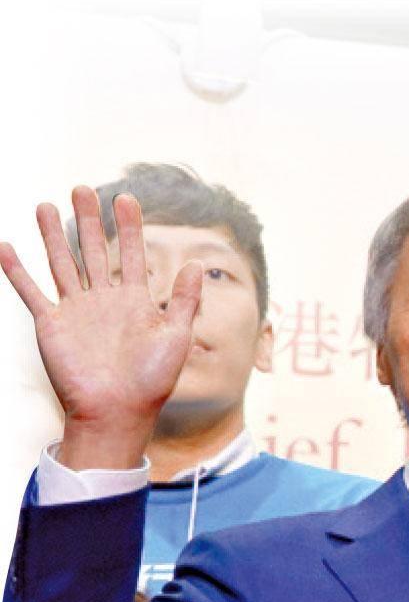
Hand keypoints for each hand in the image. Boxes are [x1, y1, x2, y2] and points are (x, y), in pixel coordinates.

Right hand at [0, 187, 201, 468]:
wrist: (118, 412)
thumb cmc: (153, 381)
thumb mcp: (177, 336)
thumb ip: (186, 300)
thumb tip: (198, 262)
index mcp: (136, 301)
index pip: (133, 254)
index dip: (130, 227)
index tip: (126, 197)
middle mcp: (105, 301)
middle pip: (95, 251)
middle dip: (90, 220)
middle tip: (83, 189)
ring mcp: (76, 310)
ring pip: (62, 263)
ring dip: (53, 235)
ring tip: (47, 205)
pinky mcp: (51, 324)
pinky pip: (30, 292)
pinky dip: (17, 271)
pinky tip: (6, 246)